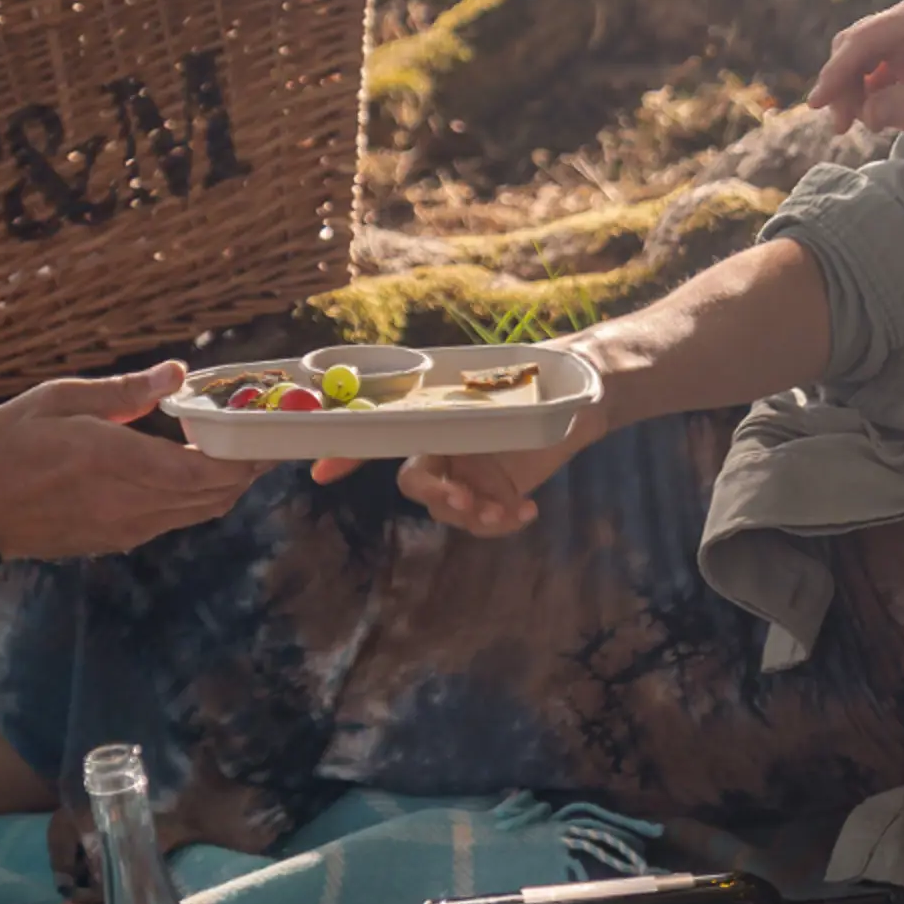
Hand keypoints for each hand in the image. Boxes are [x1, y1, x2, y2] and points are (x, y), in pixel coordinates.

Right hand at [0, 363, 258, 562]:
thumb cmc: (7, 445)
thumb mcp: (58, 399)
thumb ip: (124, 391)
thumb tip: (177, 372)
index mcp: (115, 459)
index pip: (202, 469)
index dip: (243, 458)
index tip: (264, 436)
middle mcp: (128, 501)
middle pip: (211, 495)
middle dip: (244, 470)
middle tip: (260, 441)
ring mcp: (125, 527)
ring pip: (197, 512)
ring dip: (222, 486)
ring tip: (232, 454)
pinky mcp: (116, 540)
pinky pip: (172, 521)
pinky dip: (194, 499)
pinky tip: (187, 473)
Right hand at [305, 341, 620, 535]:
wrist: (582, 402)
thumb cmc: (547, 378)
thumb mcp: (521, 378)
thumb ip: (493, 390)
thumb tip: (470, 383)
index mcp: (437, 414)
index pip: (384, 433)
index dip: (349, 453)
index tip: (321, 473)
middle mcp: (443, 446)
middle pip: (417, 484)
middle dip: (437, 498)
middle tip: (468, 504)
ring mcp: (466, 474)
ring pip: (450, 511)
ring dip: (475, 518)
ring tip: (507, 513)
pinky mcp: (492, 496)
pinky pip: (483, 524)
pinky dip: (503, 525)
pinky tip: (529, 512)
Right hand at [800, 0, 903, 137]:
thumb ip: (903, 102)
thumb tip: (863, 115)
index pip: (863, 40)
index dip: (835, 73)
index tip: (816, 104)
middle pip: (860, 48)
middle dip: (846, 86)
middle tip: (842, 127)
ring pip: (872, 64)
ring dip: (864, 95)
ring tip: (870, 127)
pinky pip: (892, 74)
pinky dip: (886, 97)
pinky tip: (895, 121)